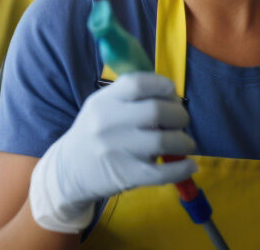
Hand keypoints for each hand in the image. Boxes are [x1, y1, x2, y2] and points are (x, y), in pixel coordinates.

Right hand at [29, 72, 196, 232]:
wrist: (69, 168)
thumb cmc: (93, 131)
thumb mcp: (101, 104)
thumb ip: (129, 95)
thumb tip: (169, 92)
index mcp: (104, 100)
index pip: (137, 83)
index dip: (161, 84)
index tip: (170, 91)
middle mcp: (108, 123)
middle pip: (156, 111)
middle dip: (178, 114)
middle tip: (181, 119)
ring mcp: (116, 150)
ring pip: (163, 141)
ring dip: (184, 141)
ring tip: (186, 142)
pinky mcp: (126, 175)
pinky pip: (161, 173)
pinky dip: (181, 169)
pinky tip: (189, 165)